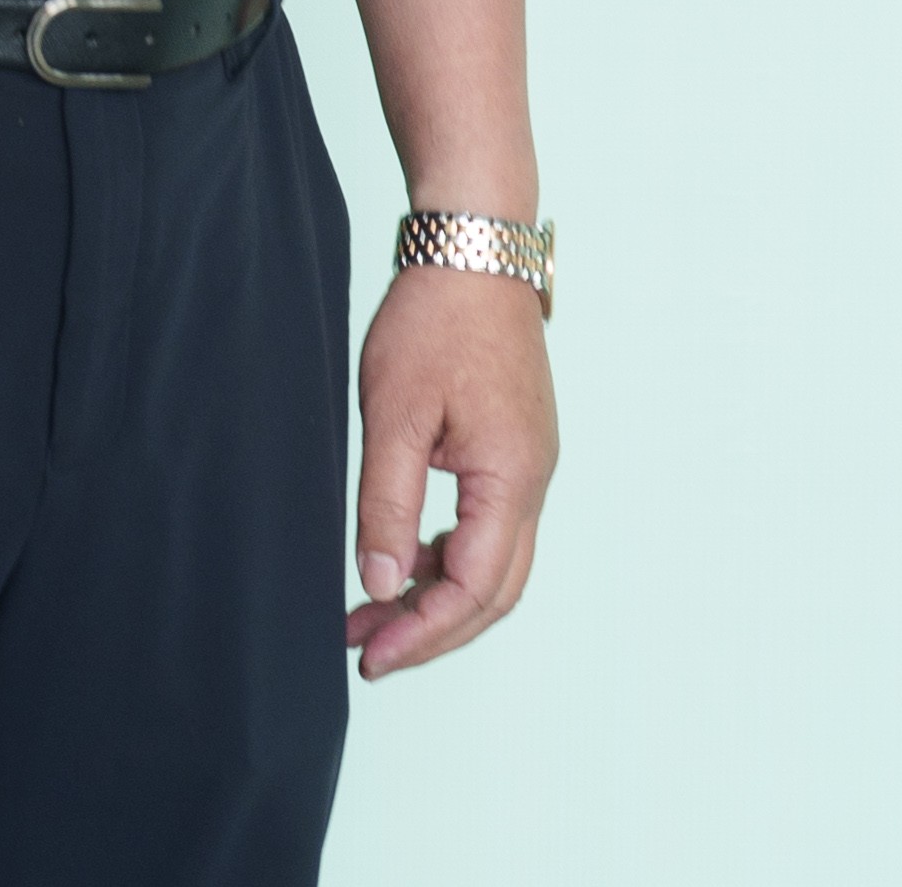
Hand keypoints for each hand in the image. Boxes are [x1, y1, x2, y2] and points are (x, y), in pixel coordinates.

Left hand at [345, 259, 554, 674]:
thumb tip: (382, 585)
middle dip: (433, 630)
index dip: (422, 632)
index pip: (474, 589)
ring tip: (372, 610)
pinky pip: (491, 526)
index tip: (369, 653)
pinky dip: (450, 556)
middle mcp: (534, 479)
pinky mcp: (515, 447)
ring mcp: (530, 464)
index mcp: (511, 478)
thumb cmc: (435, 321)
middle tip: (368, 649)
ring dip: (439, 595)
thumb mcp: (395, 416)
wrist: (474, 248)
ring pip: (496, 562)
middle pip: (495, 591)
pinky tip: (405, 558)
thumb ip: (388, 506)